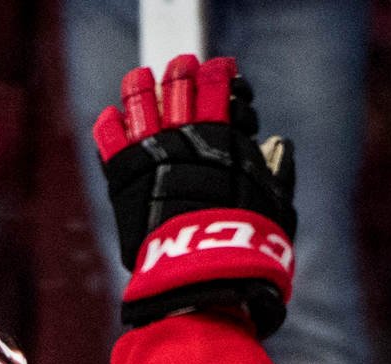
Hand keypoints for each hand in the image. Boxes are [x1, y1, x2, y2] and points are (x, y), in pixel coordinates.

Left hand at [93, 54, 297, 335]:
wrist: (205, 267)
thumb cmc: (249, 244)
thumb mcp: (275, 205)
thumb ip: (277, 173)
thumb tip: (279, 146)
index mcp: (225, 137)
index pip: (221, 87)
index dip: (222, 77)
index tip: (225, 75)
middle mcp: (186, 135)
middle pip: (181, 86)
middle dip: (184, 73)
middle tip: (184, 68)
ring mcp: (152, 150)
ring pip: (141, 100)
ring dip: (143, 87)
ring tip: (142, 80)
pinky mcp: (124, 173)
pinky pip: (111, 136)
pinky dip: (112, 124)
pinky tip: (115, 119)